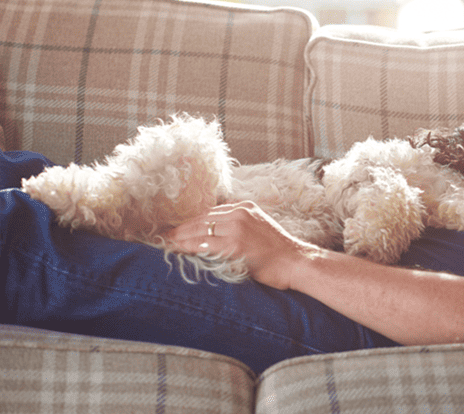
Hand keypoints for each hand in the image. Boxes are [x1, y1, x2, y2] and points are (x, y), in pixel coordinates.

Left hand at [164, 201, 319, 289]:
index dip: (191, 222)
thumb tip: (217, 235)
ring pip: (199, 231)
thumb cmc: (279, 252)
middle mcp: (240, 213)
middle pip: (201, 219)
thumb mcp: (259, 228)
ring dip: (180, 238)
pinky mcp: (234, 244)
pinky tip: (178, 251)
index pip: (210, 213)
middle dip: (181, 229)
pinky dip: (188, 248)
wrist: (295, 261)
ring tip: (165, 245)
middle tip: (163, 237)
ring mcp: (237, 227)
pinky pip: (204, 244)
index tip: (177, 229)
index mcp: (245, 207)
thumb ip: (240, 226)